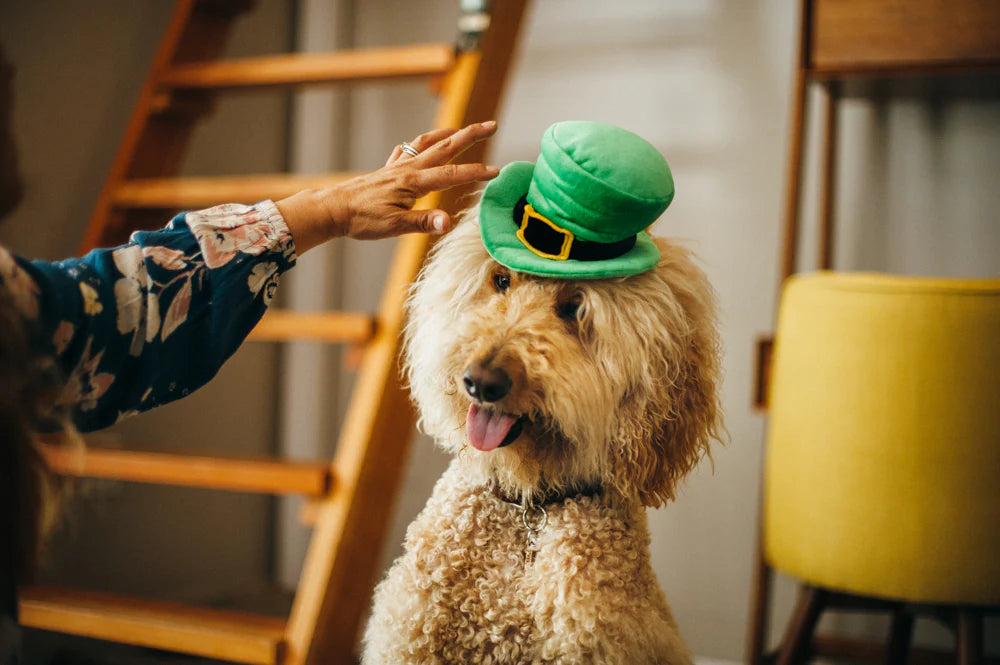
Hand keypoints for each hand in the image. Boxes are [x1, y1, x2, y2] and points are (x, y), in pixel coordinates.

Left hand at [276, 121, 499, 253]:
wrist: (332, 209)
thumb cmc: (361, 220)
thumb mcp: (394, 226)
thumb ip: (424, 222)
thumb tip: (450, 222)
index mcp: (413, 182)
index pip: (451, 174)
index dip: (476, 172)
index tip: (497, 171)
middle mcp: (407, 169)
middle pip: (445, 146)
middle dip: (471, 135)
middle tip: (492, 124)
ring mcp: (397, 167)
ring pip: (428, 143)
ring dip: (448, 134)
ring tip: (464, 130)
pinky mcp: (388, 171)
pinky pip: (409, 149)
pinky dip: (422, 143)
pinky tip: (423, 145)